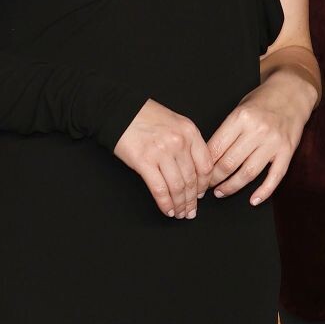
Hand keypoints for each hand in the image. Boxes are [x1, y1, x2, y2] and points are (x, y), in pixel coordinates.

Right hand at [113, 99, 211, 219]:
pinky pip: (159, 189)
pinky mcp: (144, 162)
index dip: (205, 184)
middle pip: (192, 179)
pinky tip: (168, 210)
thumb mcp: (175, 122)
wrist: (119, 109)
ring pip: (177, 187)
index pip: (205, 165)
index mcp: (190, 132)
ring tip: (180, 213)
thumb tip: (195, 171)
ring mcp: (162, 152)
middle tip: (191, 211)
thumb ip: (188, 142)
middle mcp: (179, 142)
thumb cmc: (146, 116)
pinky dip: (165, 203)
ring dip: (180, 204)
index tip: (201, 194)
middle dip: (192, 200)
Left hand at [205, 69, 316, 205]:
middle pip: (229, 163)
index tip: (198, 174)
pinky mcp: (287, 151)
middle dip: (214, 179)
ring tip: (221, 192)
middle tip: (206, 186)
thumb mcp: (240, 108)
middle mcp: (257, 130)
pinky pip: (274, 176)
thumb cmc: (262, 100)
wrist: (292, 91)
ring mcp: (273, 142)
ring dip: (232, 187)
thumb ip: (227, 131)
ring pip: (248, 173)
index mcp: (241, 117)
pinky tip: (253, 200)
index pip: (216, 148)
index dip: (203, 166)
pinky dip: (263, 191)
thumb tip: (209, 158)